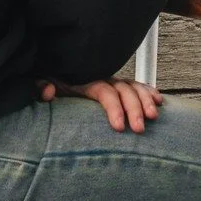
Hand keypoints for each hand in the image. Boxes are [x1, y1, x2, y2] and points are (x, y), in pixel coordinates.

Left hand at [37, 77, 163, 132]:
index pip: (105, 93)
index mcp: (85, 82)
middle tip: (139, 129)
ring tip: (154, 117)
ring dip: (146, 101)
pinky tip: (159, 101)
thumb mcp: (42, 83)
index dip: (114, 109)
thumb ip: (41, 86)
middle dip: (134, 109)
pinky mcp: (118, 86)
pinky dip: (149, 92)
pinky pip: (137, 86)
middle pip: (124, 91)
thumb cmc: (50, 82)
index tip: (119, 128)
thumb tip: (49, 91)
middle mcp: (103, 79)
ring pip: (134, 88)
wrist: (56, 71)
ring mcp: (112, 81)